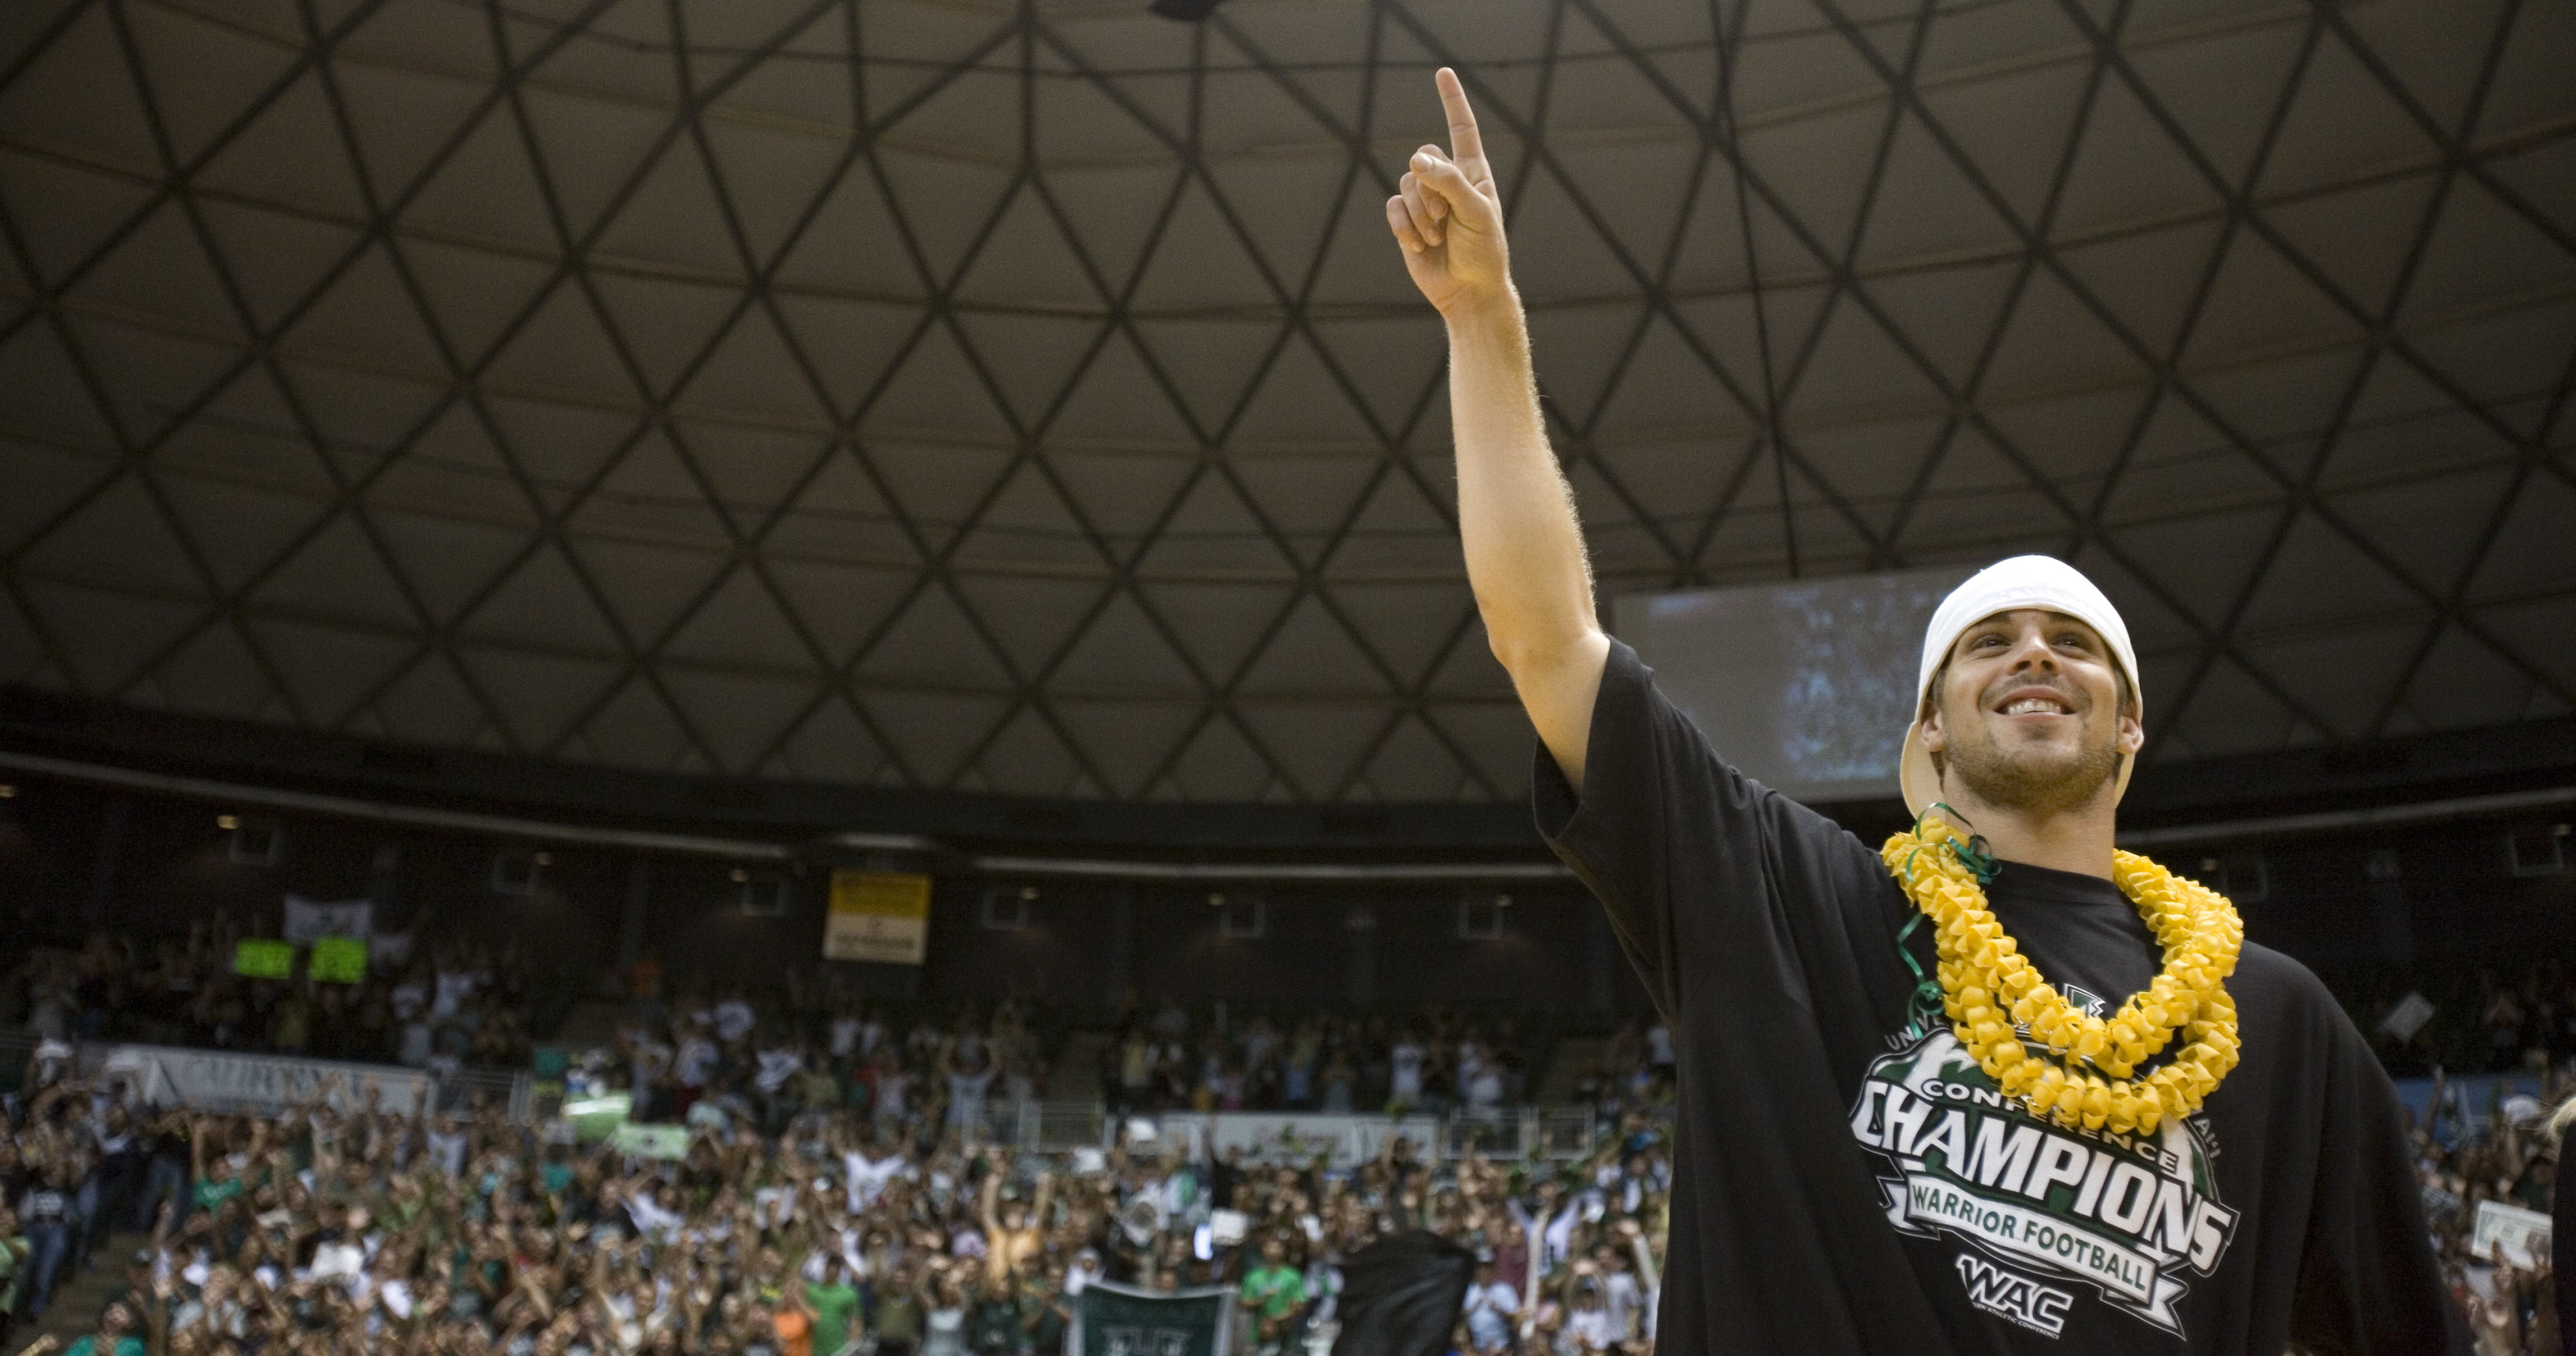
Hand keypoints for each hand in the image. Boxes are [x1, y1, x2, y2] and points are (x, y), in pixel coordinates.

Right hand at [1387, 68, 1510, 319]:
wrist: (1469, 292)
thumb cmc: (1484, 252)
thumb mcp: (1476, 213)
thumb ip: (1449, 182)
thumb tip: (1416, 160)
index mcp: (1473, 173)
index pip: (1461, 129)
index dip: (1452, 101)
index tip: (1442, 72)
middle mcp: (1447, 182)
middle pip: (1423, 159)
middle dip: (1431, 189)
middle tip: (1447, 219)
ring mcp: (1424, 202)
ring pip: (1406, 184)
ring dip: (1420, 213)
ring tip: (1437, 237)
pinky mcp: (1405, 222)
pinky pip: (1392, 207)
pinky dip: (1404, 227)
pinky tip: (1418, 245)